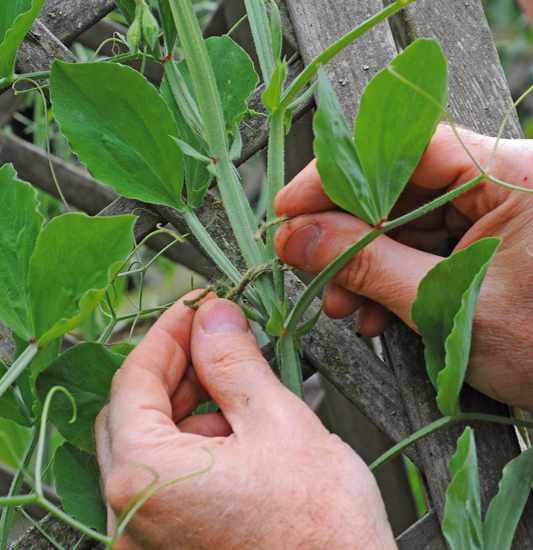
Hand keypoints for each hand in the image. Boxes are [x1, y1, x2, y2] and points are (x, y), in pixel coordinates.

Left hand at [95, 292, 395, 548]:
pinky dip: (193, 440)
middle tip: (216, 339)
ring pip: (149, 441)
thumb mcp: (277, 420)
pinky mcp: (169, 543)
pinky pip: (165, 474)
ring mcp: (145, 535)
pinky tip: (234, 429)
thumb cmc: (321, 525)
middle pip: (134, 411)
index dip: (167, 334)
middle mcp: (129, 515)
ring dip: (188, 402)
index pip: (133, 380)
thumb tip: (213, 316)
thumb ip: (233, 360)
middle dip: (177, 367)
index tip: (195, 307)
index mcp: (144, 478)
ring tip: (236, 385)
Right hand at [275, 124, 532, 409]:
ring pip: (407, 222)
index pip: (408, 149)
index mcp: (514, 175)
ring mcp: (497, 214)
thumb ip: (368, 265)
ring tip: (343, 303)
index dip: (340, 174)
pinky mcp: (488, 243)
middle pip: (400, 187)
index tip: (290, 207)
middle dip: (348, 233)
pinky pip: (426, 247)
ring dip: (366, 262)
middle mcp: (505, 182)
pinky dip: (393, 276)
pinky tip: (374, 308)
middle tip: (307, 265)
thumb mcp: (449, 305)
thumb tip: (297, 236)